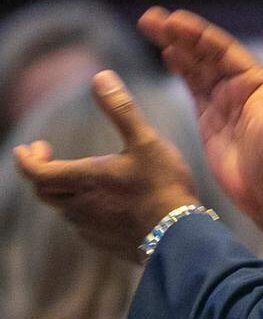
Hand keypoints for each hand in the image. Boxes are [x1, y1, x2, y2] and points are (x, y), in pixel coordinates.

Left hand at [14, 71, 198, 261]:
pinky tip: (105, 202)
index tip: (28, 147)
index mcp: (84, 180)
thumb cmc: (163, 186)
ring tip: (82, 177)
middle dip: (42, 170)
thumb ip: (121, 110)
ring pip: (65, 208)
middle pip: (45, 190)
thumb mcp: (147, 141)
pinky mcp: (104, 242)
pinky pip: (84, 225)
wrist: (179, 236)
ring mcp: (90, 228)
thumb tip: (100, 76)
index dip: (26, 159)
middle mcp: (79, 206)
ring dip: (64, 190)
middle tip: (48, 154)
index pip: (35, 172)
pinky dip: (84, 209)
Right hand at [137, 7, 262, 257]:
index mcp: (258, 81)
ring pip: (195, 68)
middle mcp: (241, 87)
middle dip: (178, 35)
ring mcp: (224, 103)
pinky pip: (193, 88)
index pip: (222, 49)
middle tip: (149, 18)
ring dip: (175, 47)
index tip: (172, 18)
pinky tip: (167, 55)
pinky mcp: (210, 120)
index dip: (197, 33)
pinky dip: (180, 71)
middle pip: (204, 53)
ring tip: (150, 27)